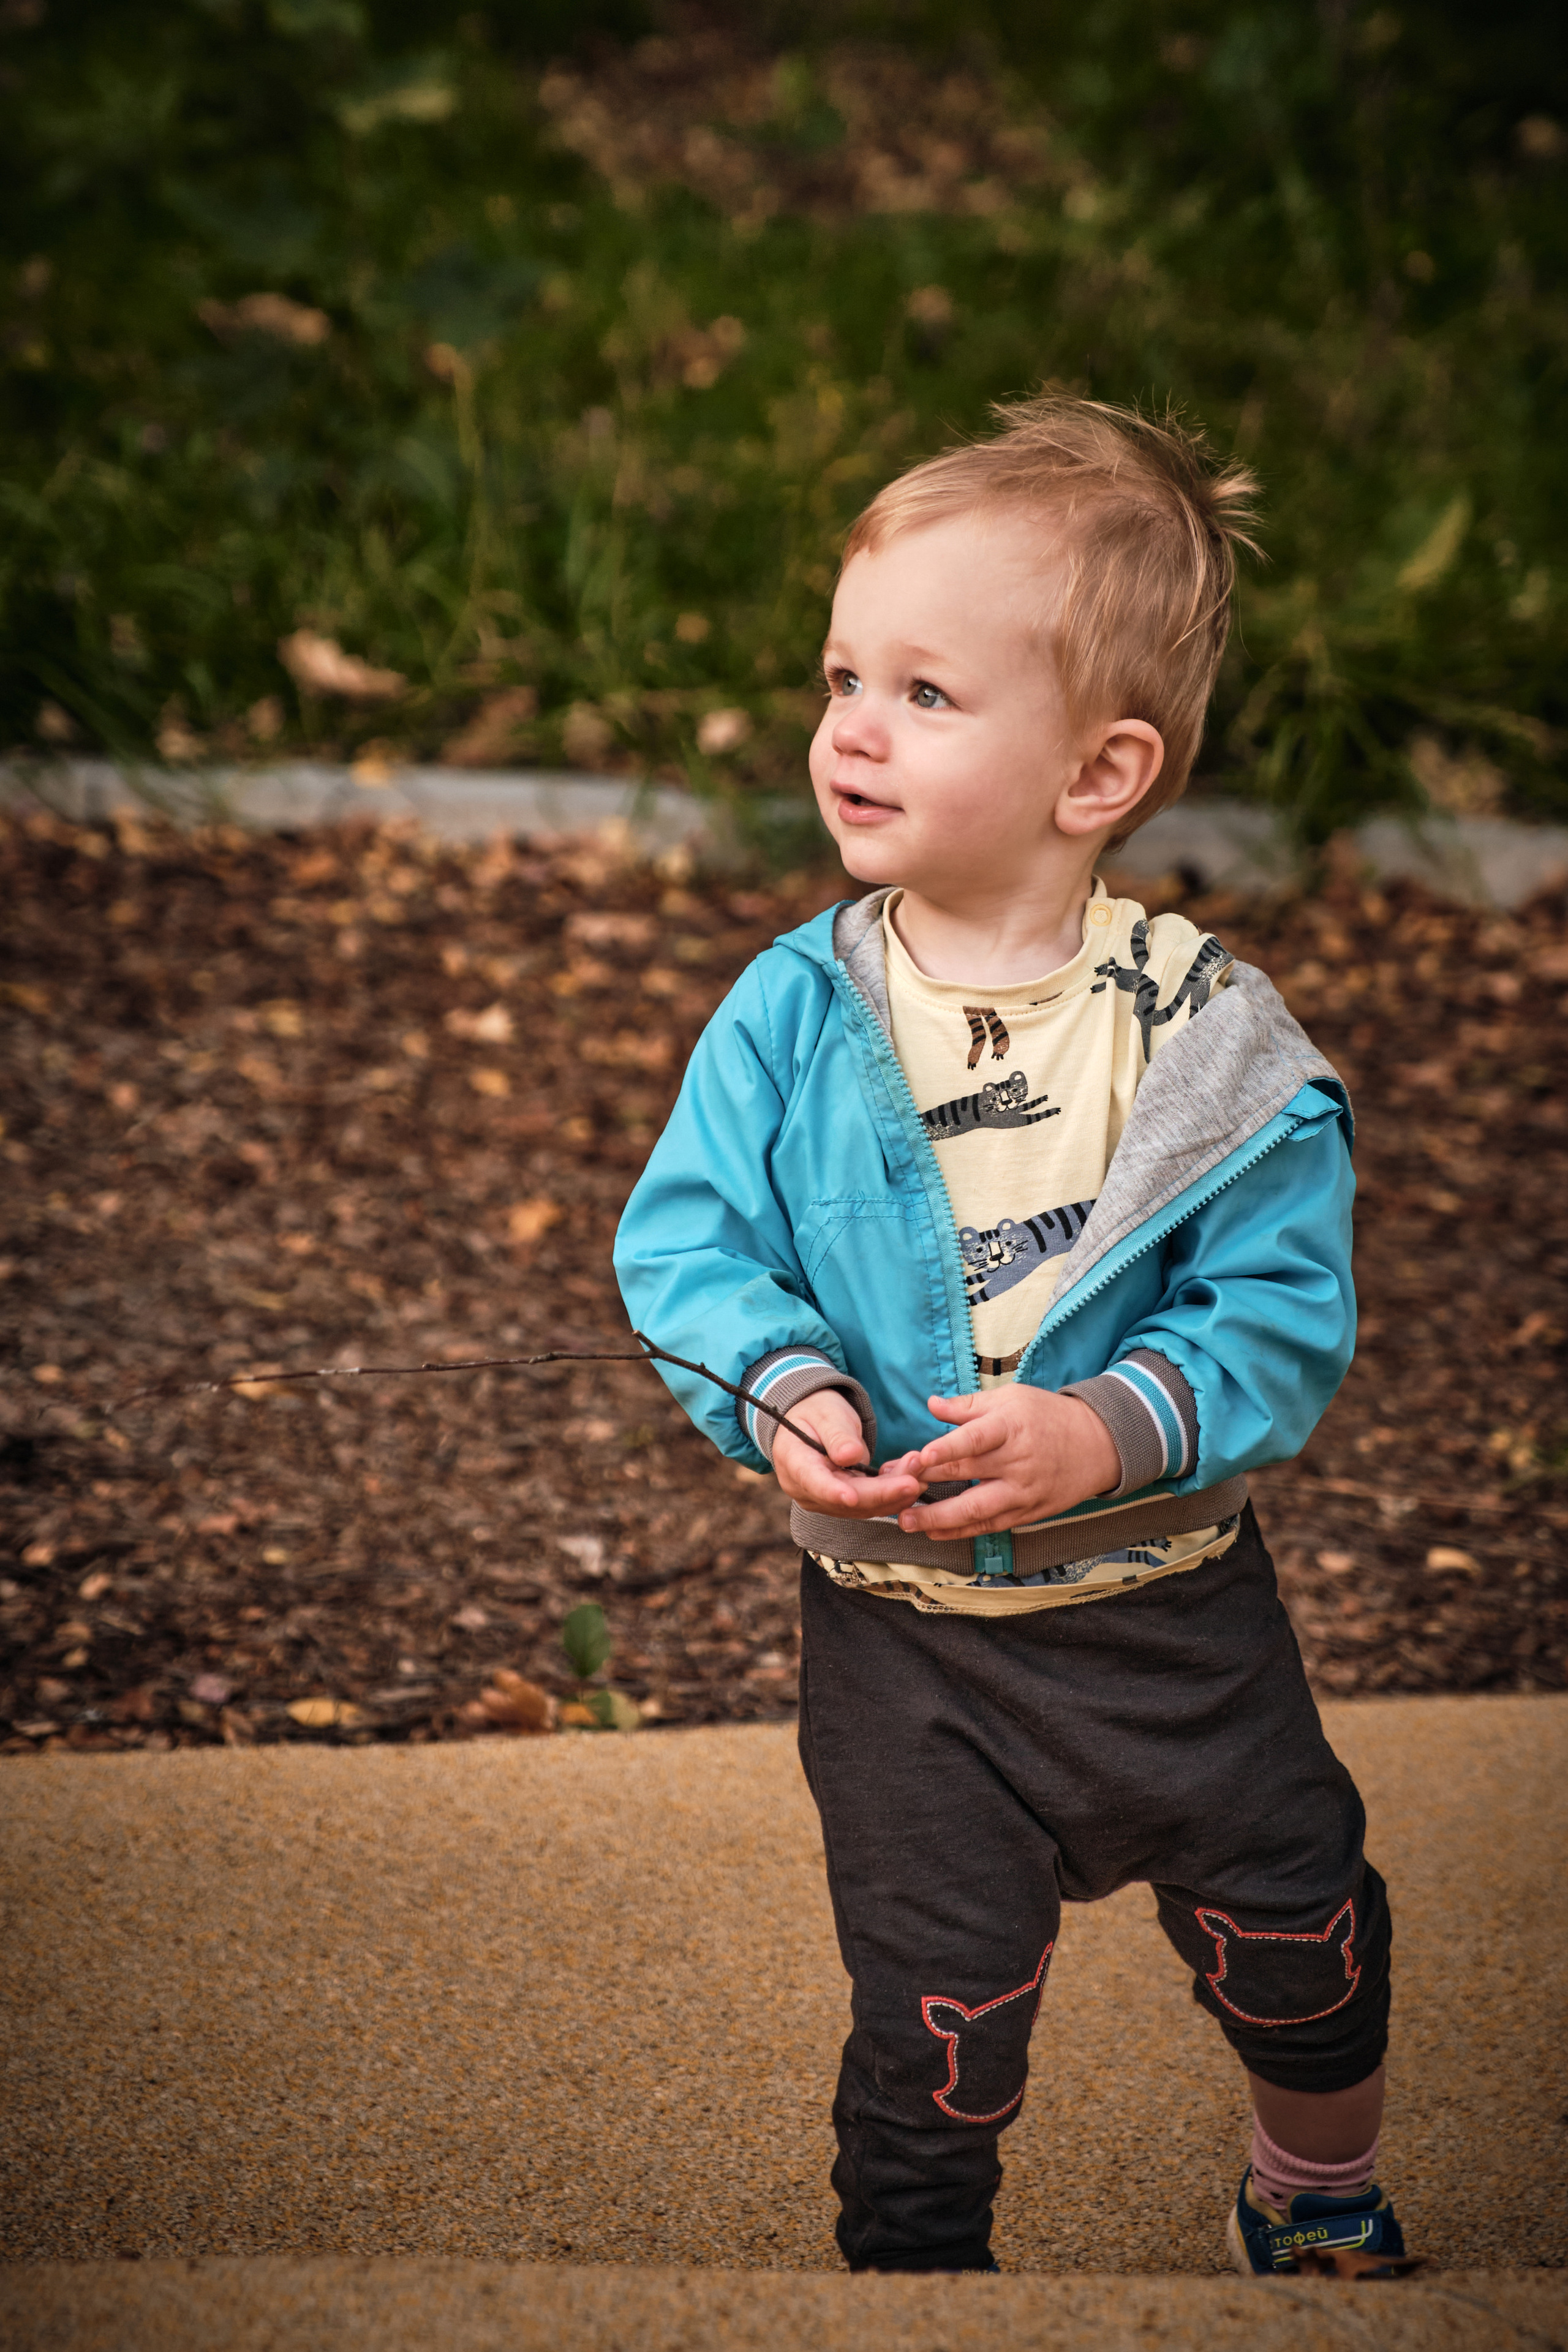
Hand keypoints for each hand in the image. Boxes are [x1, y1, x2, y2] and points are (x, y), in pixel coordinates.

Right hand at [769, 1388, 927, 1519]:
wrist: (811, 1421)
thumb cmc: (816, 1412)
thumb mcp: (825, 1414)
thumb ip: (837, 1436)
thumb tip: (849, 1456)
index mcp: (794, 1463)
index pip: (814, 1482)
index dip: (833, 1493)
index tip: (853, 1497)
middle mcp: (806, 1489)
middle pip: (847, 1499)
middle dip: (884, 1492)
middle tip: (915, 1480)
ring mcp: (825, 1499)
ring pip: (863, 1505)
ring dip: (894, 1493)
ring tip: (920, 1473)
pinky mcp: (843, 1502)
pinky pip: (869, 1502)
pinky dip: (892, 1492)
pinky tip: (911, 1477)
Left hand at [895, 1386, 1119, 1540]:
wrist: (1097, 1445)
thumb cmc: (1047, 1416)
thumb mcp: (1011, 1399)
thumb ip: (969, 1406)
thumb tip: (932, 1404)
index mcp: (1011, 1426)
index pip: (976, 1439)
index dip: (947, 1448)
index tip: (920, 1457)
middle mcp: (1017, 1461)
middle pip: (968, 1473)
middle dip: (927, 1483)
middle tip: (893, 1488)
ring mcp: (1023, 1490)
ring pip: (978, 1509)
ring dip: (939, 1517)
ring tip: (907, 1521)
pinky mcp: (1027, 1512)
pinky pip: (991, 1525)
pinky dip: (961, 1531)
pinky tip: (935, 1532)